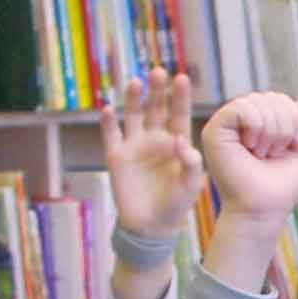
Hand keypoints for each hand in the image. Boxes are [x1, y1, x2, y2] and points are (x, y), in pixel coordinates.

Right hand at [96, 67, 204, 243]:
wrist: (152, 226)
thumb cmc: (176, 204)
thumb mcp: (190, 185)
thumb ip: (191, 163)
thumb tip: (181, 141)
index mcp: (176, 142)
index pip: (178, 114)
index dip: (179, 97)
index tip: (182, 78)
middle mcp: (155, 139)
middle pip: (155, 108)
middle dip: (157, 90)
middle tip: (158, 71)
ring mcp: (135, 147)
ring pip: (132, 116)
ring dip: (133, 99)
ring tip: (135, 82)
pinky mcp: (117, 158)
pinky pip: (111, 136)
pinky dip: (108, 123)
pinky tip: (106, 109)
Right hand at [199, 92, 297, 222]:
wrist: (264, 209)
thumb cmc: (282, 187)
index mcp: (261, 125)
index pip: (281, 99)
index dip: (295, 118)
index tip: (295, 145)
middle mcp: (242, 122)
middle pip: (271, 97)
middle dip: (284, 124)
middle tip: (274, 153)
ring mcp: (227, 125)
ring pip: (257, 100)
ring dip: (271, 130)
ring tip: (262, 153)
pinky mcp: (214, 130)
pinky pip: (241, 107)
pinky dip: (255, 125)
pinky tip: (252, 147)